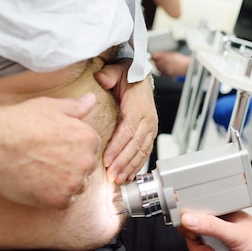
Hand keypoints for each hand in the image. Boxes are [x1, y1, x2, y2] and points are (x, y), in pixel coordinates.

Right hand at [0, 93, 99, 208]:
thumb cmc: (19, 123)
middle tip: (44, 160)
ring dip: (63, 183)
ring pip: (76, 187)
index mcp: (88, 139)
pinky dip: (52, 197)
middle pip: (85, 169)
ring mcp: (74, 182)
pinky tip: (36, 184)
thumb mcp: (50, 106)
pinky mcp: (60, 200)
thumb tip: (91, 98)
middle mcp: (86, 161)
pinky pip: (64, 202)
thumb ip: (76, 106)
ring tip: (40, 172)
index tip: (53, 148)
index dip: (70, 149)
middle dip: (70, 167)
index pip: (89, 149)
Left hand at [95, 59, 157, 183]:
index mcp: (139, 108)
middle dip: (123, 163)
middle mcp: (147, 120)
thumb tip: (101, 79)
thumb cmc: (127, 77)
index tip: (107, 160)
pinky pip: (145, 152)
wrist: (141, 78)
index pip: (127, 131)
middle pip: (135, 145)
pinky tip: (129, 175)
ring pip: (142, 152)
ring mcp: (150, 128)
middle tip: (111, 176)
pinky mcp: (150, 134)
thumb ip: (109, 75)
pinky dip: (137, 165)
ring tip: (119, 180)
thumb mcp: (117, 70)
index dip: (117, 147)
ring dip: (130, 167)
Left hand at [151, 51, 190, 76]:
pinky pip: (161, 73)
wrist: (187, 66)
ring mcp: (166, 68)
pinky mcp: (167, 74)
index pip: (153, 56)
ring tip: (164, 66)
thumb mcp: (171, 53)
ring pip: (157, 68)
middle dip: (156, 62)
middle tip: (159, 62)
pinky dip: (162, 72)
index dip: (153, 56)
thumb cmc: (181, 60)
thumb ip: (162, 54)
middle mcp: (164, 62)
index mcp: (165, 56)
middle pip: (154, 62)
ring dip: (159, 67)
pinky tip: (167, 69)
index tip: (153, 57)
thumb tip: (155, 55)